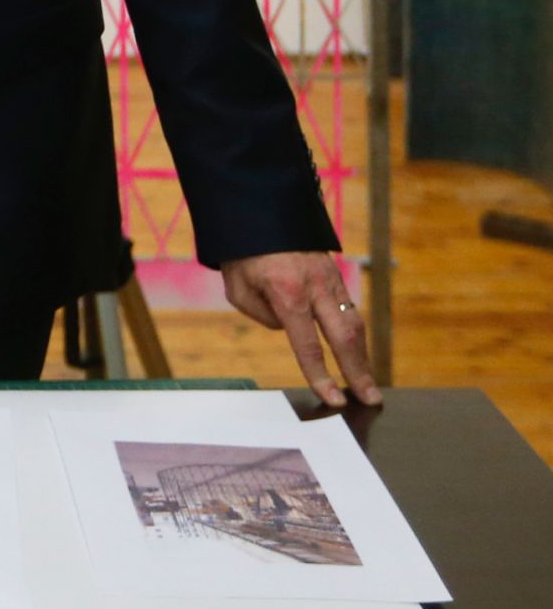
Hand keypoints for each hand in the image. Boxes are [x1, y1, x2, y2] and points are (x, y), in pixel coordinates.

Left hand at [221, 250, 382, 408]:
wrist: (258, 209)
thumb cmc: (243, 252)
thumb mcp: (238, 288)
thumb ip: (263, 315)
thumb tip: (290, 330)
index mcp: (287, 293)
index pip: (308, 345)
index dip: (321, 376)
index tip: (333, 399)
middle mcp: (315, 287)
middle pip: (345, 337)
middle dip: (360, 372)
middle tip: (371, 400)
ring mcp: (330, 278)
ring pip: (354, 322)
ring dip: (363, 355)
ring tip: (368, 384)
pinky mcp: (335, 272)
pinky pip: (350, 307)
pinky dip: (356, 332)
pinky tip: (358, 351)